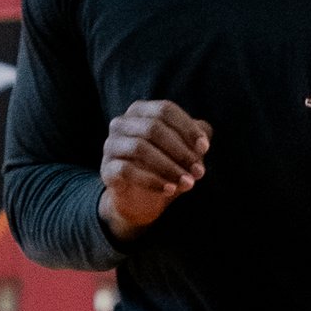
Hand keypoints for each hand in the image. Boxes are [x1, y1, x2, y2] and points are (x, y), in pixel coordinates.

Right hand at [99, 99, 209, 238]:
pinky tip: (170, 189)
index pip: (165, 110)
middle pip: (153, 128)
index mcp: (141, 111)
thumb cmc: (166, 167)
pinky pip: (127, 170)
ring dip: (169, 167)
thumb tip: (203, 141)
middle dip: (180, 151)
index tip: (204, 149)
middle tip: (199, 172)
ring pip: (140, 148)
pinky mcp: (106, 168)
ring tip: (188, 183)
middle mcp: (121, 123)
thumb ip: (197, 140)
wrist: (140, 200)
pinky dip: (152, 180)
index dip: (187, 128)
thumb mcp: (185, 151)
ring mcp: (111, 145)